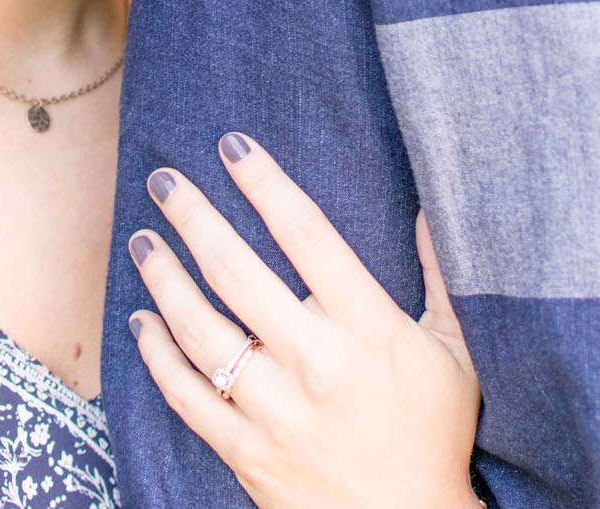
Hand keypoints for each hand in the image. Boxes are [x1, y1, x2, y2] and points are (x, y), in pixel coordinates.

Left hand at [126, 132, 480, 508]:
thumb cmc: (435, 436)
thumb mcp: (457, 354)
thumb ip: (440, 277)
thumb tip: (427, 204)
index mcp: (369, 330)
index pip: (308, 237)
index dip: (267, 184)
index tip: (234, 146)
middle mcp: (317, 364)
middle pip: (239, 273)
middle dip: (195, 218)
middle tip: (164, 179)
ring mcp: (277, 411)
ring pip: (202, 330)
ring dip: (165, 278)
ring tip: (144, 241)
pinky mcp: (248, 453)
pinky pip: (187, 396)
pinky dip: (157, 356)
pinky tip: (142, 321)